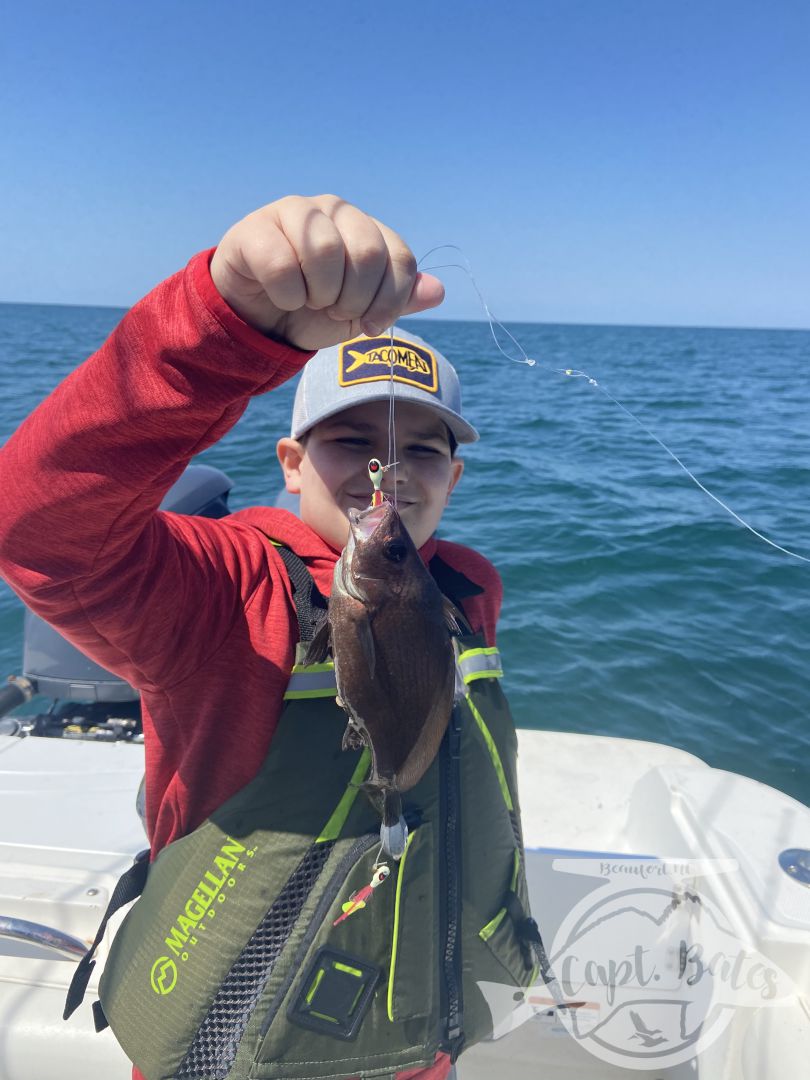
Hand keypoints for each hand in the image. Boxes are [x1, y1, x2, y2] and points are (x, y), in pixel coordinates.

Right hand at [209, 195, 443, 349]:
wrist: (259, 320)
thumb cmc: (313, 311)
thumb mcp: (361, 313)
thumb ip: (397, 301)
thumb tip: (437, 291)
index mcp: (366, 228)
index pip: (401, 259)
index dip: (390, 301)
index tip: (370, 324)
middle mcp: (335, 211)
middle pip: (368, 253)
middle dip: (353, 299)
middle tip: (333, 309)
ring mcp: (295, 212)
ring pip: (325, 251)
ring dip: (319, 295)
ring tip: (309, 301)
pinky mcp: (255, 228)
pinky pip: (282, 265)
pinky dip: (286, 294)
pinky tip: (281, 296)